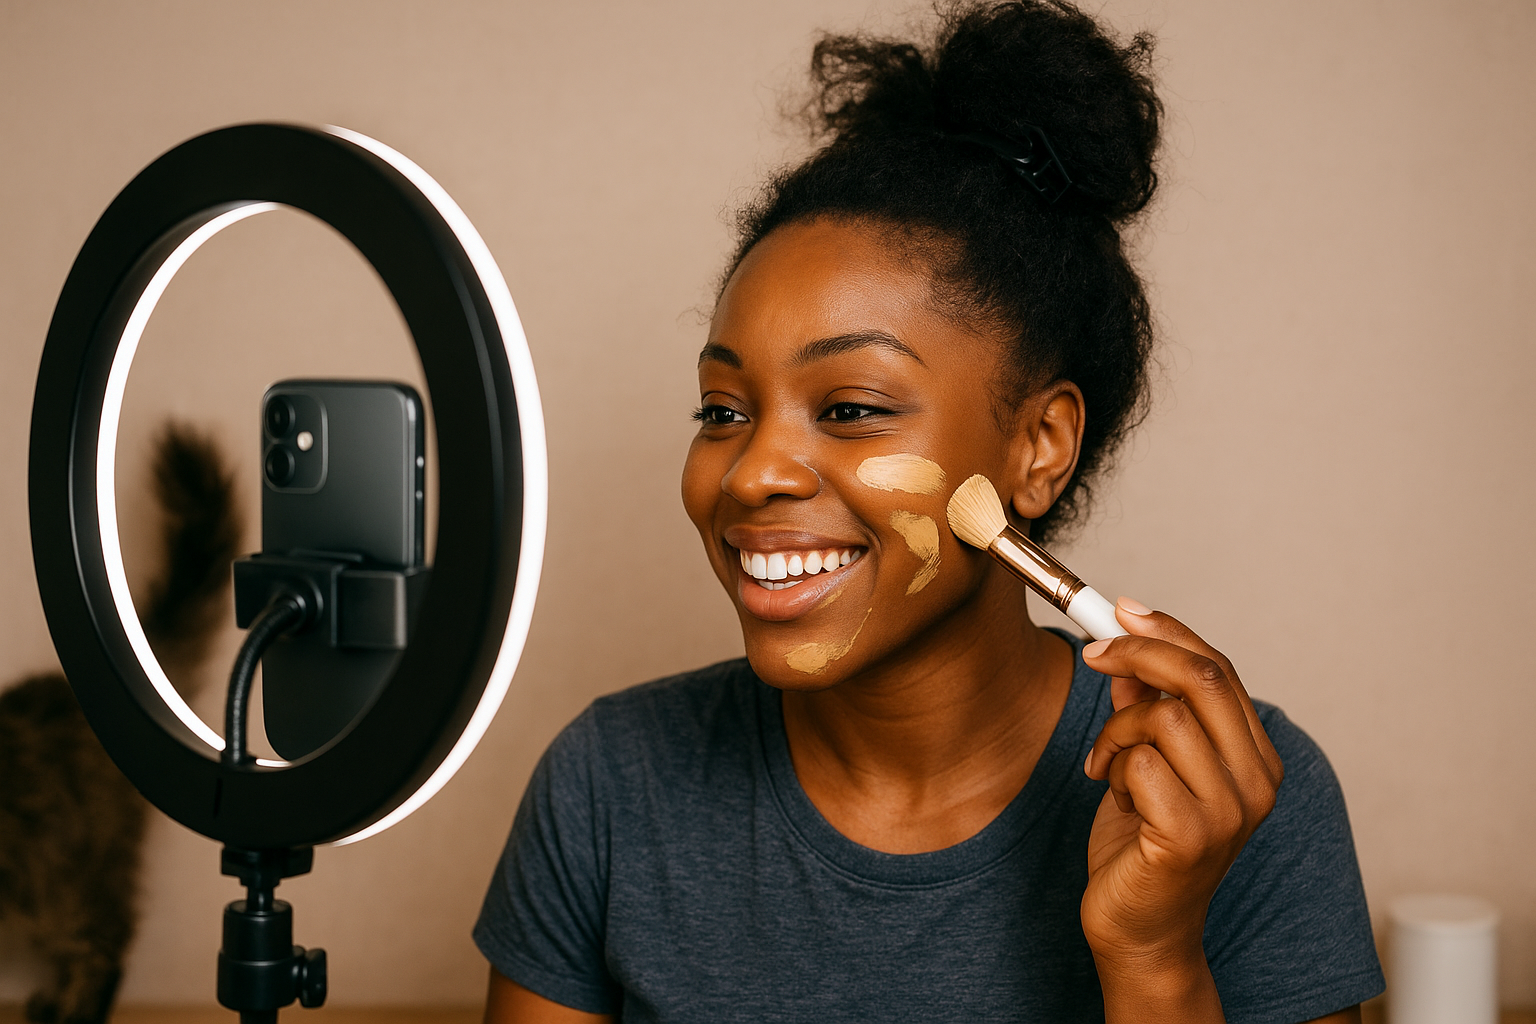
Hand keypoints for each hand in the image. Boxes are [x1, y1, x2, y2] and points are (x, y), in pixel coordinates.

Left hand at [1079, 599, 1283, 1007]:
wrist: (1139, 929)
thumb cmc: (1143, 847)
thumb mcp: (1145, 763)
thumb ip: (1145, 708)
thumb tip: (1127, 651)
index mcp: (1256, 758)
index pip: (1220, 670)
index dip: (1169, 632)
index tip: (1121, 609)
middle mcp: (1257, 781)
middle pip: (1202, 679)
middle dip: (1136, 653)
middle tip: (1092, 655)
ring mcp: (1231, 810)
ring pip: (1162, 718)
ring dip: (1117, 733)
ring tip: (1108, 767)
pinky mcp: (1193, 836)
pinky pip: (1140, 763)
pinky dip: (1114, 770)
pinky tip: (1116, 799)